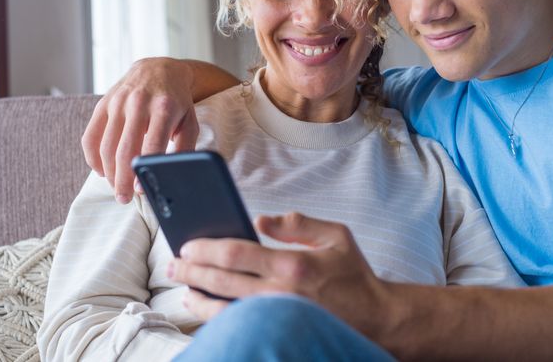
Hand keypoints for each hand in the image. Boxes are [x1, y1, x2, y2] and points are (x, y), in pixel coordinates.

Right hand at [81, 57, 199, 202]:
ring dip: (108, 173)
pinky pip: (90, 137)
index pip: (151, 146)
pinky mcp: (102, 104)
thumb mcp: (189, 123)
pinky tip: (102, 171)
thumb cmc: (177, 103)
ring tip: (116, 188)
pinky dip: (93, 158)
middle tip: (123, 198)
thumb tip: (173, 177)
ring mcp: (117, 102)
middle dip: (121, 180)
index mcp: (163, 108)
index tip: (141, 191)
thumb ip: (184, 149)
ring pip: (105, 146)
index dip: (143, 171)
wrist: (159, 70)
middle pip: (124, 150)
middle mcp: (137, 103)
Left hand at [169, 212, 384, 338]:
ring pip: (225, 310)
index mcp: (292, 264)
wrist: (378, 320)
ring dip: (198, 299)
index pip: (236, 253)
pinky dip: (218, 319)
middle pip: (222, 281)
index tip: (188, 245)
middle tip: (173, 265)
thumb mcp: (336, 236)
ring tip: (184, 289)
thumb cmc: (355, 276)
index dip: (206, 248)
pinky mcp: (278, 332)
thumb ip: (297, 223)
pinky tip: (206, 310)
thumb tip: (261, 220)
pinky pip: (240, 326)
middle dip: (192, 272)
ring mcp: (277, 317)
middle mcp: (280, 293)